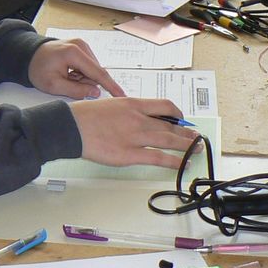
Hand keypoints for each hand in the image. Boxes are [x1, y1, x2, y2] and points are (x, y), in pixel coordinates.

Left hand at [29, 39, 124, 98]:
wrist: (28, 56)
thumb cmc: (37, 68)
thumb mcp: (53, 85)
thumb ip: (76, 91)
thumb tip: (95, 93)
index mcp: (73, 53)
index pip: (97, 72)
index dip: (110, 85)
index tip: (121, 95)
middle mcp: (80, 45)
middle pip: (95, 72)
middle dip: (85, 82)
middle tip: (67, 82)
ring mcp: (81, 45)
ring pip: (93, 70)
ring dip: (82, 78)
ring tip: (66, 76)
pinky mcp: (81, 47)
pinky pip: (88, 65)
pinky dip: (81, 73)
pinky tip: (69, 72)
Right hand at [69, 97, 199, 168]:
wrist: (71, 127)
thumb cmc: (86, 116)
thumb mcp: (111, 104)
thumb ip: (128, 111)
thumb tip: (140, 118)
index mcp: (134, 104)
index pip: (165, 106)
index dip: (178, 114)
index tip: (183, 119)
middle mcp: (138, 119)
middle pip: (171, 125)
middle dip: (187, 132)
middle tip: (196, 137)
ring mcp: (135, 137)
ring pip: (168, 140)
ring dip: (186, 145)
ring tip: (196, 149)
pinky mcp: (129, 154)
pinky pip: (157, 158)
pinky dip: (173, 161)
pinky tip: (181, 163)